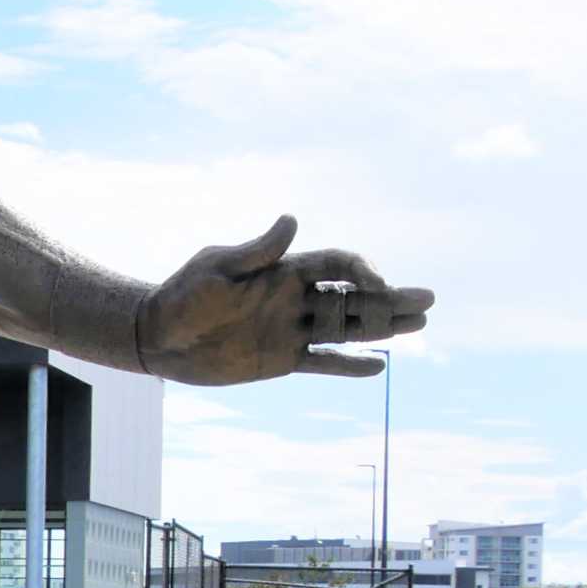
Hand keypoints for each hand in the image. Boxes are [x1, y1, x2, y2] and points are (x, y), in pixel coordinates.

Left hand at [136, 216, 432, 383]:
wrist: (156, 336)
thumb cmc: (182, 296)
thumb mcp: (216, 269)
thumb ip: (258, 251)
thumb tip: (292, 221)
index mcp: (283, 271)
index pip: (337, 264)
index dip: (361, 272)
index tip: (379, 285)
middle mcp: (293, 299)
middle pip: (353, 296)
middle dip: (390, 298)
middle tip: (429, 301)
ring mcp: (290, 329)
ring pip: (347, 328)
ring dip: (382, 326)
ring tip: (420, 324)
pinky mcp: (280, 359)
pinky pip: (322, 362)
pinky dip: (348, 365)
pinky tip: (379, 366)